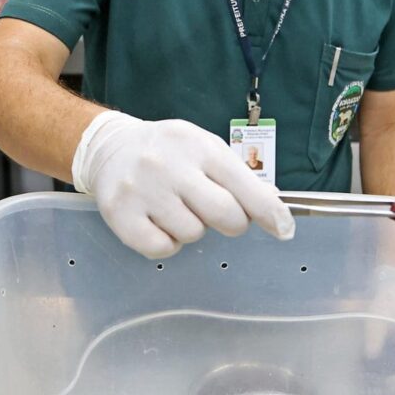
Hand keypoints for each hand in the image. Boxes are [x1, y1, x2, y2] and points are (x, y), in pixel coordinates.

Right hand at [73, 111, 295, 258]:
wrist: (110, 147)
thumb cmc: (170, 152)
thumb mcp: (206, 149)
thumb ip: (239, 178)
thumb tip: (274, 210)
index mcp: (200, 147)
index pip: (246, 187)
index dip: (270, 213)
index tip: (284, 230)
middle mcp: (170, 165)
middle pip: (225, 216)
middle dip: (232, 223)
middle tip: (219, 215)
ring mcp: (143, 189)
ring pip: (193, 234)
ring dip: (192, 229)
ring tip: (177, 208)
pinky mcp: (119, 213)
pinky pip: (161, 248)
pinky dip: (166, 244)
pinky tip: (159, 223)